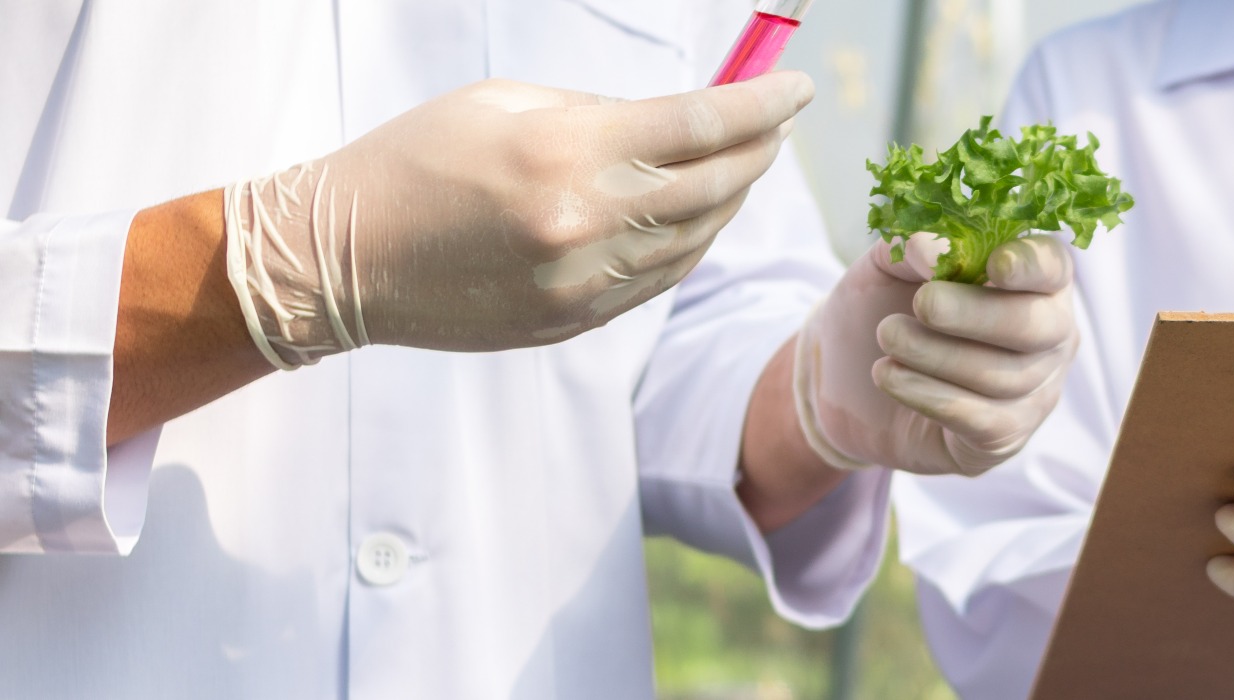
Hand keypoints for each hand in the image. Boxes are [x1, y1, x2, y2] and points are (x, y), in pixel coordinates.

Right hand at [224, 72, 813, 367]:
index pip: (703, 125)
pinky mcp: (576, 320)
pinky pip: (662, 278)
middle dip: (761, 147)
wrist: (344, 260)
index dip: (763, 103)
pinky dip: (694, 242)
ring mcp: (587, 281)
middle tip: (780, 123)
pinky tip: (701, 215)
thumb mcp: (505, 102)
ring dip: (733, 197)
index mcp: (571, 152)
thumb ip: (600, 112)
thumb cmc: (415, 159)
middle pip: (717, 183)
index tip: (797, 86)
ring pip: (699, 237)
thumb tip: (676, 119)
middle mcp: (590, 221)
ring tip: (747, 163)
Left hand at [792, 234, 1077, 475]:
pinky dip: (928, 394)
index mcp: (1032, 277)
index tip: (995, 264)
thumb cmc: (884, 308)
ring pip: (1003, 375)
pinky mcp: (1005, 435)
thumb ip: (910, 248)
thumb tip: (930, 247)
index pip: (1052, 266)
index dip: (1031, 265)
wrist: (848, 382)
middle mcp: (1049, 333)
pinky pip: (978, 418)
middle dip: (976, 314)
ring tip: (887, 337)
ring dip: (935, 354)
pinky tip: (889, 375)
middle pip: (1036, 326)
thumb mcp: (886, 267)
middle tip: (923, 303)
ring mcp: (1035, 389)